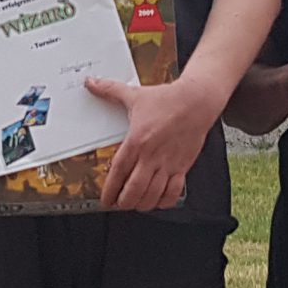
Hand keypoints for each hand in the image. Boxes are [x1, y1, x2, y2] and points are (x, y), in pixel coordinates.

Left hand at [86, 77, 216, 211]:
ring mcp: (168, 163)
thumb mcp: (135, 95)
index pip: (118, 172)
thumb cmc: (167, 100)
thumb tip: (90, 83)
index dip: (110, 190)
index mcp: (136, 141)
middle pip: (135, 189)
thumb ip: (109, 90)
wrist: (197, 101)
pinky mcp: (183, 166)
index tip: (105, 199)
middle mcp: (151, 155)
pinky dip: (165, 201)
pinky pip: (174, 191)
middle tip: (119, 204)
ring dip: (142, 204)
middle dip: (124, 202)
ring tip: (135, 204)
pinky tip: (158, 201)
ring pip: (153, 194)